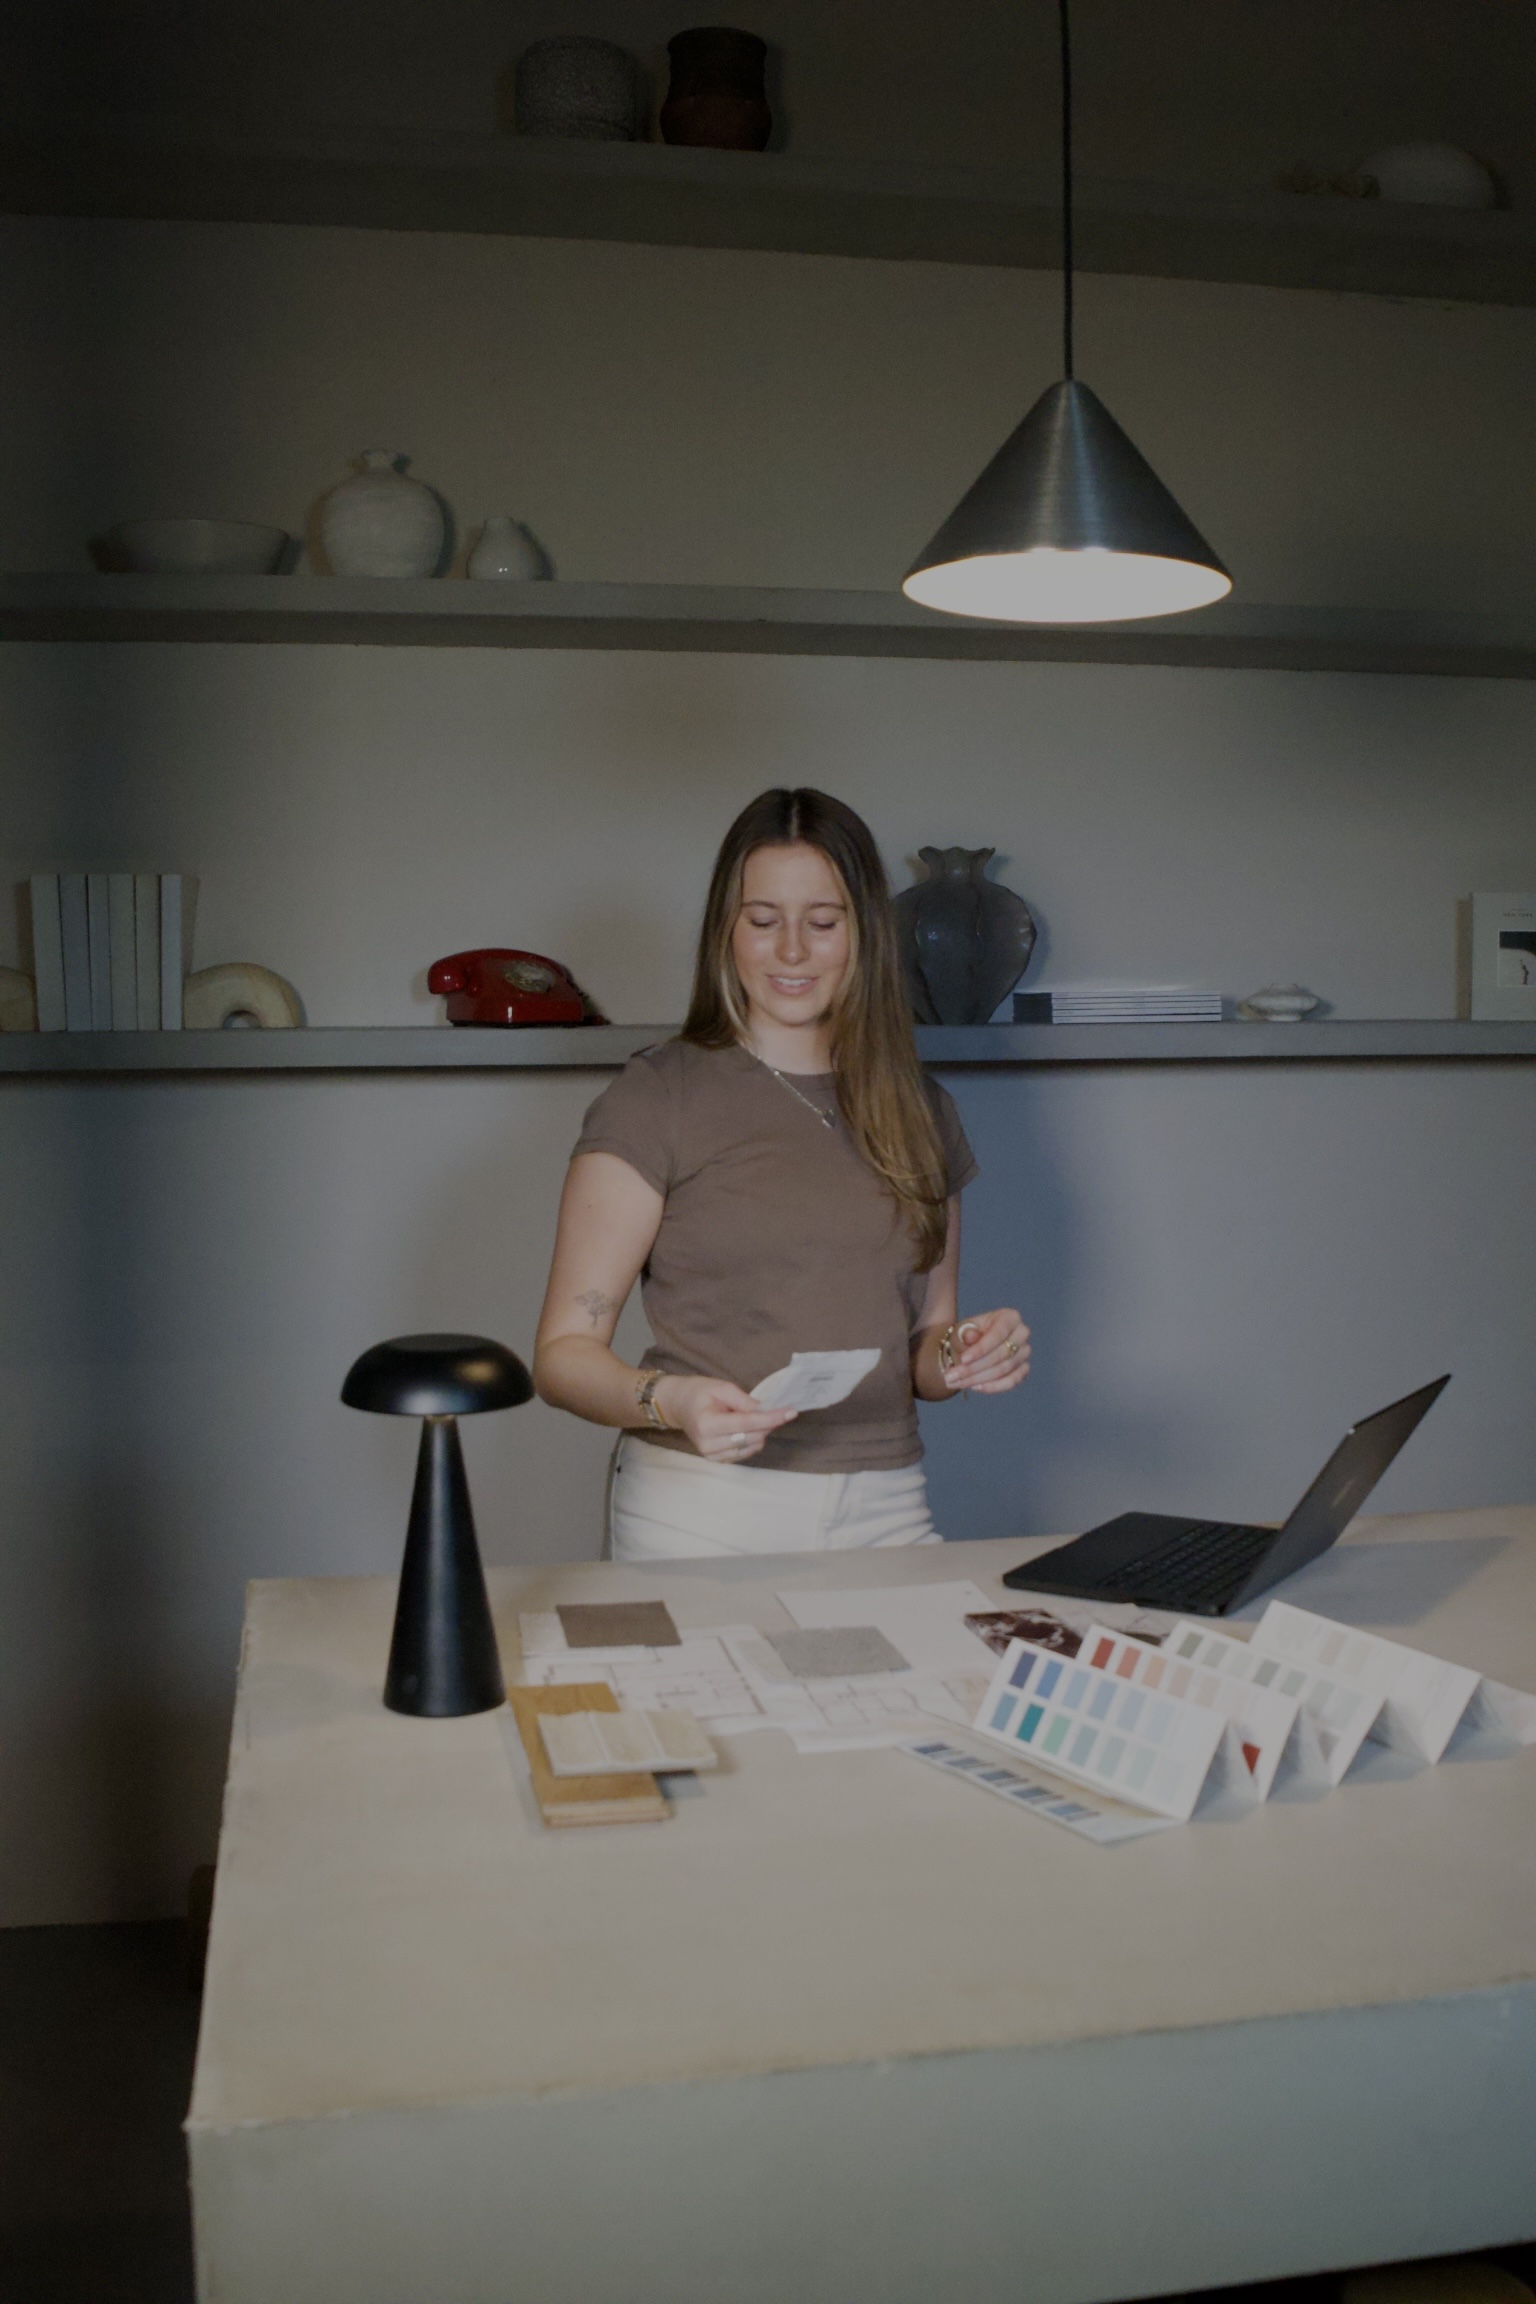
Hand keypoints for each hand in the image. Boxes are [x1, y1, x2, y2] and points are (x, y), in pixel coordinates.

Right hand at [652, 1375, 796, 1461]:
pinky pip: (746, 1453)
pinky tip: (748, 1429)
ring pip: (752, 1447)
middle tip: (776, 1409)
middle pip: (752, 1437)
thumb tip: (768, 1410)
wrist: (679, 1406)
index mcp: (707, 1424)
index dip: (770, 1418)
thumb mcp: (721, 1387)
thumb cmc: (699, 1393)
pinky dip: (753, 1440)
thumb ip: (745, 1401)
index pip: (746, 1423)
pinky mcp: (717, 1461)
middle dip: (768, 1423)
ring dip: (761, 1432)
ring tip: (752, 1417)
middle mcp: (709, 1444)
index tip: (791, 1412)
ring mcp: (712, 1456)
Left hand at [945, 1310, 1030, 1395]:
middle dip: (974, 1367)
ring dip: (978, 1379)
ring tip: (956, 1382)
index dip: (981, 1348)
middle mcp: (1022, 1333)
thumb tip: (971, 1337)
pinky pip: (1011, 1381)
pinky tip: (974, 1387)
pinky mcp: (1024, 1369)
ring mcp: (1025, 1352)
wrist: (973, 1347)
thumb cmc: (968, 1335)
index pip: (998, 1334)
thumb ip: (966, 1333)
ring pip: (1004, 1370)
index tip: (963, 1359)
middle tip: (952, 1376)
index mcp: (1010, 1317)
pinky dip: (993, 1386)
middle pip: (1001, 1354)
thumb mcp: (962, 1330)